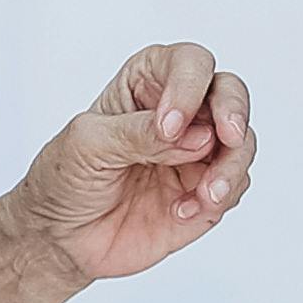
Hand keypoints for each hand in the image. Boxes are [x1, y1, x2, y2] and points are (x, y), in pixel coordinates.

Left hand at [0, 44, 258, 282]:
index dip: (188, 87)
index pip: (188, 63)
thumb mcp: (87, 145)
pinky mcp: (206, 193)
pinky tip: (180, 211)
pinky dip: (217, 198)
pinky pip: (235, 187)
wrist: (61, 239)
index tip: (170, 125)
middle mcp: (181, 113)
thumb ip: (139, 134)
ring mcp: (197, 154)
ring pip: (241, 143)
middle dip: (234, 113)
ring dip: (230, 167)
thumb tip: (196, 135)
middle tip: (227, 139)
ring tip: (206, 195)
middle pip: (230, 93)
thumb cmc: (65, 179)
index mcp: (147, 84)